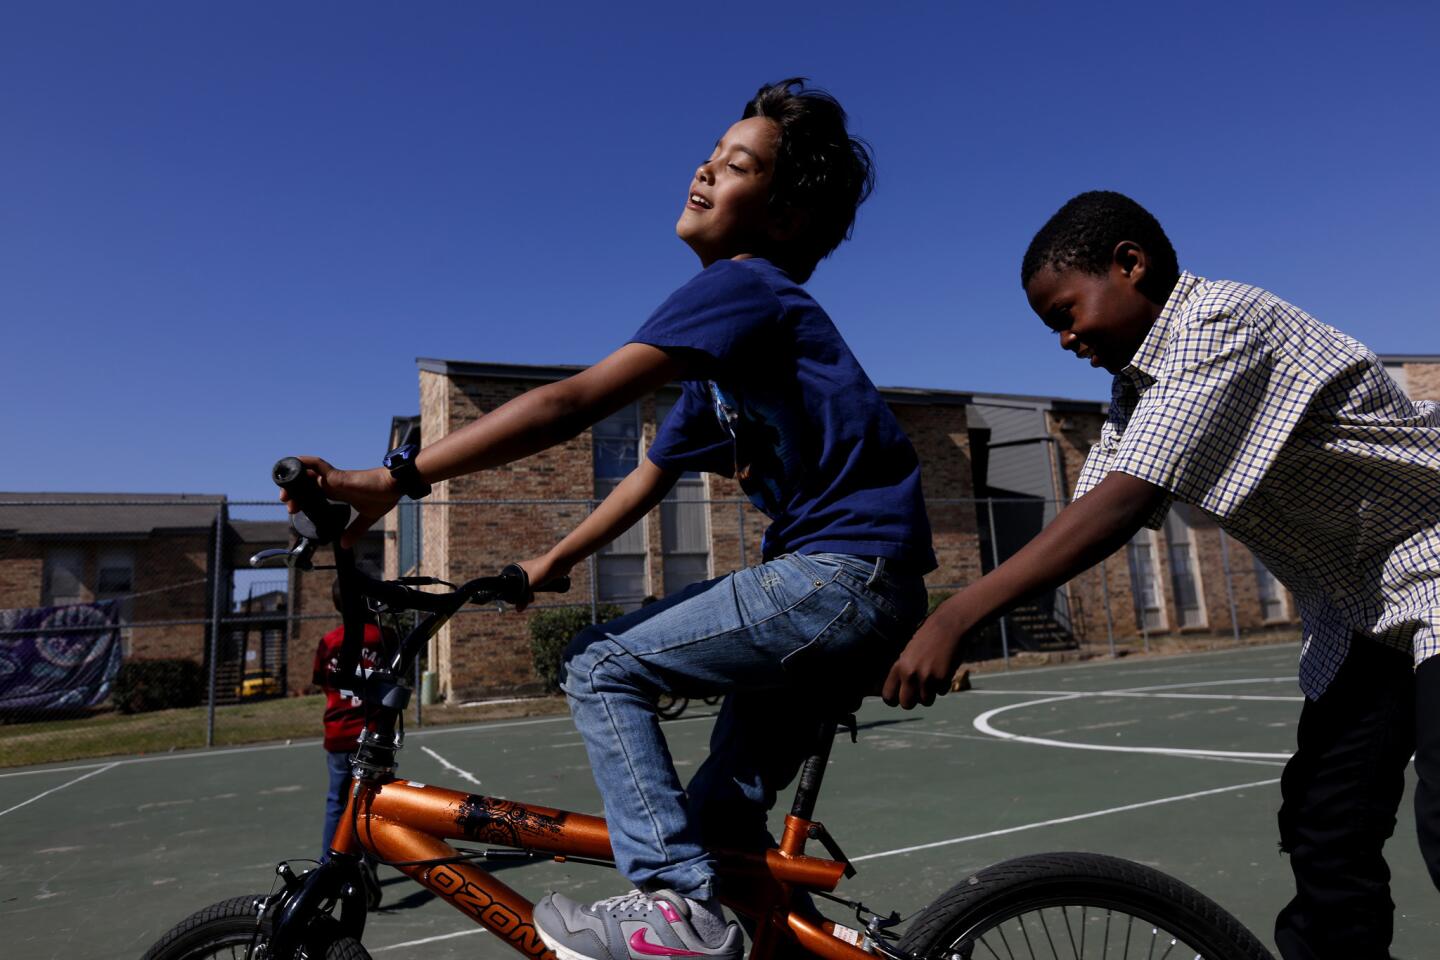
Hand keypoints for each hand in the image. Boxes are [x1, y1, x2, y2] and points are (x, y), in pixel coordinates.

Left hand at [279, 456, 400, 548]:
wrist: (395, 485)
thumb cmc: (384, 495)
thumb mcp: (367, 518)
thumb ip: (355, 530)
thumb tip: (344, 545)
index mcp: (338, 492)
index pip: (313, 493)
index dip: (301, 500)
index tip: (295, 510)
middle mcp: (333, 483)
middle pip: (306, 483)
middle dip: (293, 492)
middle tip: (287, 504)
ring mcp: (335, 478)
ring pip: (307, 474)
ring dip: (294, 480)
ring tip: (285, 492)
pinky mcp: (339, 476)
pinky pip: (318, 465)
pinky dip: (305, 463)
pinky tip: (295, 464)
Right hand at [514, 553, 570, 611]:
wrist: (559, 561)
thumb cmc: (542, 571)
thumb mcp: (531, 586)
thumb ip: (523, 598)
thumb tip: (518, 610)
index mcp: (518, 568)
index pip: (509, 582)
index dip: (511, 592)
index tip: (515, 601)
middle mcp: (524, 568)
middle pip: (519, 584)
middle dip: (522, 594)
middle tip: (526, 602)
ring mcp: (534, 571)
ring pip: (528, 584)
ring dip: (529, 592)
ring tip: (532, 599)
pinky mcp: (542, 573)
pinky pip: (536, 582)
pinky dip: (537, 588)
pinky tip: (540, 591)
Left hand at [881, 604, 968, 709]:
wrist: (949, 626)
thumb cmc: (928, 637)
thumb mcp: (908, 652)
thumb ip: (903, 670)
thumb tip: (899, 692)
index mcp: (899, 666)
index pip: (888, 695)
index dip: (894, 700)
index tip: (899, 699)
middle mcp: (910, 674)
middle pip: (906, 704)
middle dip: (913, 701)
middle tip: (918, 692)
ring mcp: (926, 677)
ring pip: (926, 701)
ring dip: (930, 693)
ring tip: (933, 677)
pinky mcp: (942, 679)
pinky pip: (941, 693)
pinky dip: (943, 686)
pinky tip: (944, 669)